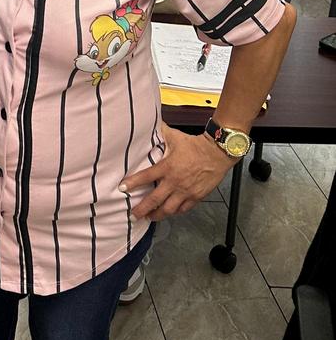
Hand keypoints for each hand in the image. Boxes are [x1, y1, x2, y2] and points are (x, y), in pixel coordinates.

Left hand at [121, 127, 236, 220]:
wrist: (216, 153)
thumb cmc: (194, 144)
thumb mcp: (175, 136)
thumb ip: (161, 132)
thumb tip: (151, 121)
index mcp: (167, 167)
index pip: (146, 177)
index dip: (132, 183)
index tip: (122, 188)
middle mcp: (174, 182)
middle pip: (154, 200)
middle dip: (142, 209)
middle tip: (133, 215)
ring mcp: (185, 192)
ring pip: (168, 209)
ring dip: (157, 215)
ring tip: (149, 217)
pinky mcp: (196, 197)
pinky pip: (182, 209)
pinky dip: (174, 212)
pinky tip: (168, 212)